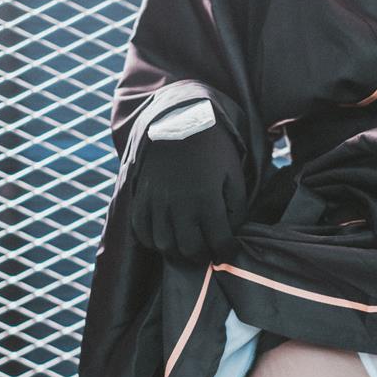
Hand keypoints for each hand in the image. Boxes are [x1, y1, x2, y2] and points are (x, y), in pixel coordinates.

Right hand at [130, 120, 247, 261]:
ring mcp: (156, 201)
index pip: (219, 242)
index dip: (227, 252)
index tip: (228, 252)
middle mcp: (179, 204)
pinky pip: (141, 230)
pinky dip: (152, 240)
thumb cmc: (214, 151)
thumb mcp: (234, 176)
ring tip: (188, 245)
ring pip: (164, 245)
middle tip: (208, 251)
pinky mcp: (140, 196)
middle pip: (189, 249)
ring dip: (178, 251)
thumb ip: (236, 209)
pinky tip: (165, 236)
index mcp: (207, 198)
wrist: (180, 121)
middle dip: (203, 256)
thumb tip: (230, 235)